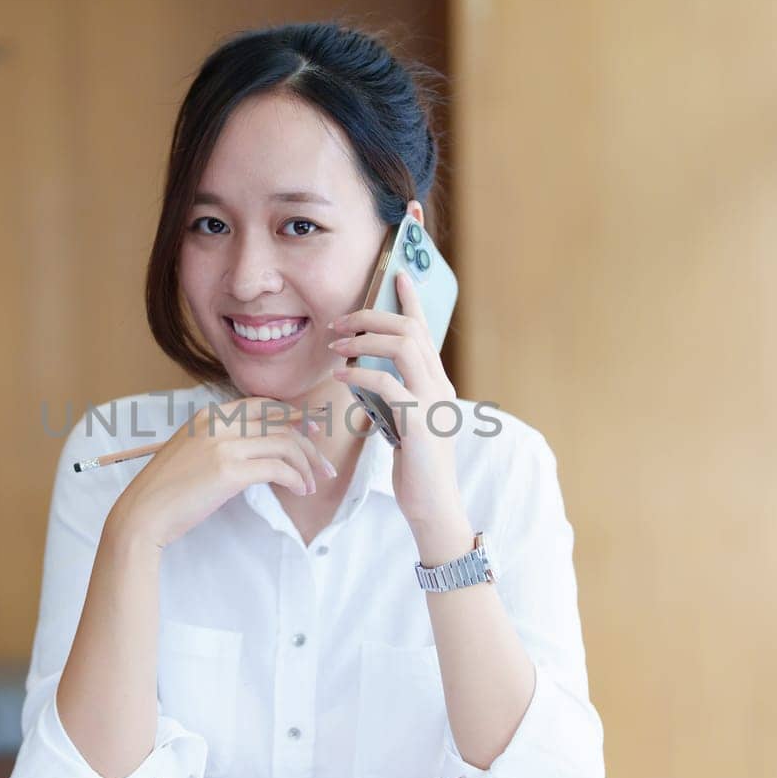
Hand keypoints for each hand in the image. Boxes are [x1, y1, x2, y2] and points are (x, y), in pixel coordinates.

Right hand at [109, 395, 336, 549]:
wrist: (142, 513)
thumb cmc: (166, 491)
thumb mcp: (191, 452)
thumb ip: (221, 443)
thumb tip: (258, 451)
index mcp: (208, 415)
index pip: (263, 406)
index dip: (293, 417)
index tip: (312, 433)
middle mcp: (218, 423)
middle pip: (280, 423)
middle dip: (310, 444)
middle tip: (324, 466)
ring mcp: (223, 445)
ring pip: (285, 444)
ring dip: (306, 465)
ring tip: (312, 485)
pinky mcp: (229, 470)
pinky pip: (278, 468)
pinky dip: (296, 479)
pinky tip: (299, 490)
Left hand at [329, 201, 468, 543]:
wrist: (432, 505)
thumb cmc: (414, 465)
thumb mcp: (402, 421)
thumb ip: (391, 393)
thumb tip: (362, 370)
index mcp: (437, 381)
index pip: (425, 328)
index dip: (412, 297)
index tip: (397, 271)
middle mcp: (440, 384)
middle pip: (410, 328)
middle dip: (372, 315)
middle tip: (339, 322)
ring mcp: (433, 402)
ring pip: (403, 345)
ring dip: (365, 338)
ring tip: (336, 344)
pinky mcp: (420, 423)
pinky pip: (389, 384)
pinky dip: (362, 374)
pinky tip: (342, 375)